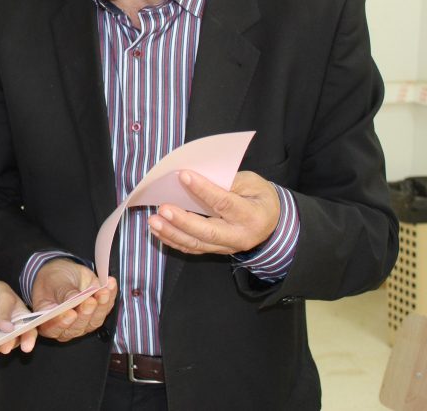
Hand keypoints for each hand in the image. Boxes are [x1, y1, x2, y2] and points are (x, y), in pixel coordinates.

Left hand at [0, 276, 36, 353]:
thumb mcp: (3, 297)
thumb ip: (5, 311)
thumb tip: (8, 328)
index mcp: (23, 319)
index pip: (30, 331)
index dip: (29, 339)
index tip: (27, 347)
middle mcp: (13, 332)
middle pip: (15, 341)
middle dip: (10, 345)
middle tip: (6, 347)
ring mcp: (0, 337)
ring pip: (1, 347)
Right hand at [30, 258, 115, 341]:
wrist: (64, 273)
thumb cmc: (53, 279)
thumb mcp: (54, 281)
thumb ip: (63, 292)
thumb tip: (73, 299)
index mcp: (48, 321)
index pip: (53, 328)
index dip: (62, 323)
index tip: (71, 313)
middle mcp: (66, 326)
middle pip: (77, 327)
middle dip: (85, 313)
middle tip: (90, 300)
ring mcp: (83, 322)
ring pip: (94, 321)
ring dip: (101, 306)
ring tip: (103, 291)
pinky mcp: (96, 314)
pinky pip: (105, 308)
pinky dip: (110, 296)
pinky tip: (110, 284)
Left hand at [148, 170, 279, 254]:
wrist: (272, 223)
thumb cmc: (260, 198)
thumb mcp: (253, 184)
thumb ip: (230, 181)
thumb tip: (198, 176)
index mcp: (251, 215)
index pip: (224, 203)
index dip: (203, 190)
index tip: (183, 175)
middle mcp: (239, 236)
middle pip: (208, 232)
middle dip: (183, 221)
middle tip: (162, 209)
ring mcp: (227, 247)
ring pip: (197, 244)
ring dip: (172, 233)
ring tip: (153, 221)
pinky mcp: (216, 250)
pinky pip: (193, 248)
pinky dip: (174, 240)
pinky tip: (158, 231)